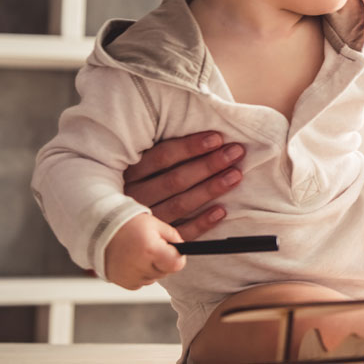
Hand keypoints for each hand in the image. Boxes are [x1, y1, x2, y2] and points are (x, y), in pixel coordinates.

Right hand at [104, 213, 185, 289]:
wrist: (101, 231)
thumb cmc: (129, 225)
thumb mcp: (156, 224)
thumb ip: (173, 237)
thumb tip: (183, 249)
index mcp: (151, 250)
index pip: (177, 264)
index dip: (178, 257)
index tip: (173, 250)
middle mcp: (140, 267)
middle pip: (166, 272)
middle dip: (164, 261)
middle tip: (152, 247)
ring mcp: (131, 277)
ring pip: (154, 278)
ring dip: (152, 268)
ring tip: (140, 252)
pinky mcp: (123, 283)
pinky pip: (141, 282)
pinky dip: (140, 274)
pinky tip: (133, 260)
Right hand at [123, 131, 244, 239]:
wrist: (114, 230)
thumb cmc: (140, 183)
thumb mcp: (141, 165)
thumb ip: (164, 153)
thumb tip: (209, 136)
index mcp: (129, 173)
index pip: (162, 157)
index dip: (191, 147)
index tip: (218, 138)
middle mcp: (134, 196)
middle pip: (175, 180)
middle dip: (208, 165)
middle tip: (235, 152)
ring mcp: (143, 220)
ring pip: (180, 204)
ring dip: (210, 190)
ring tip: (235, 176)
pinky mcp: (154, 241)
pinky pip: (180, 233)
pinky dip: (202, 223)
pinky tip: (221, 211)